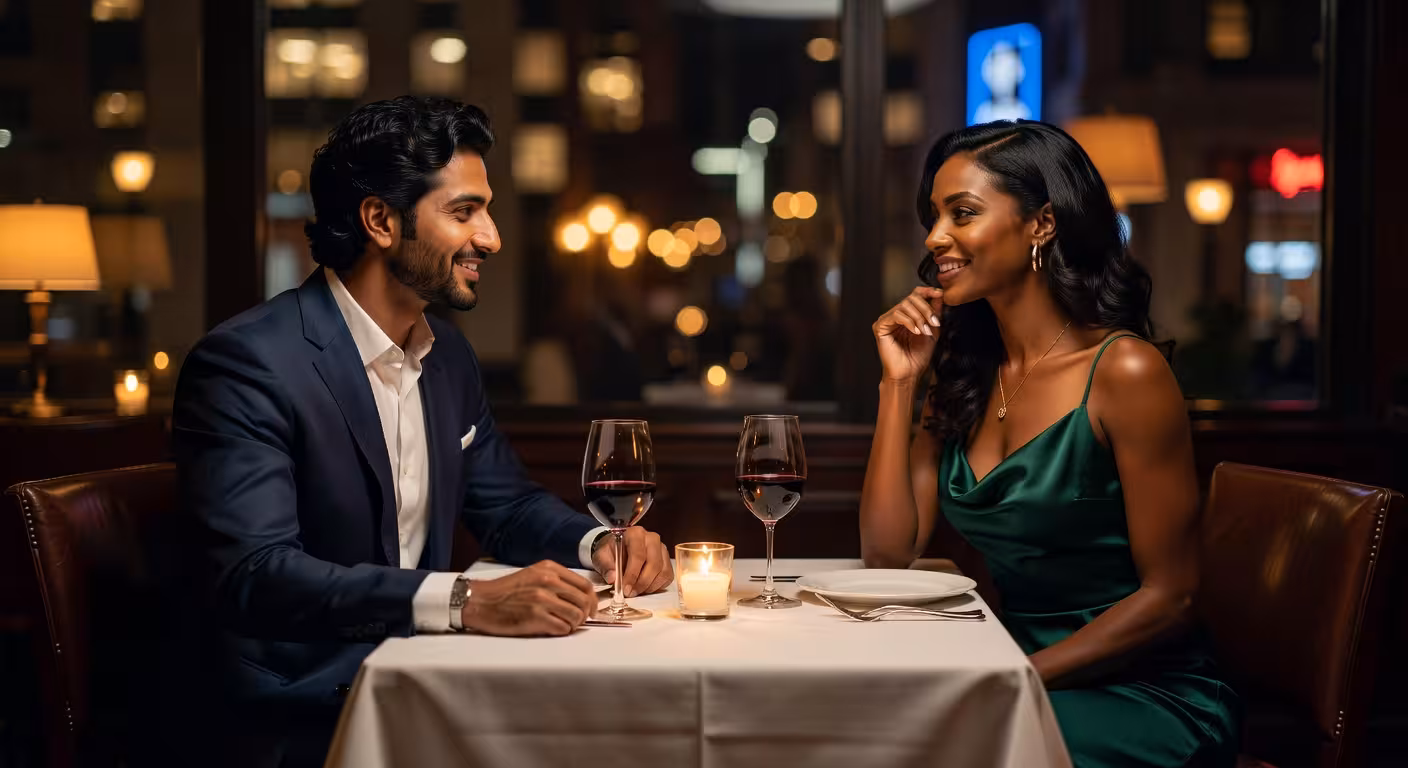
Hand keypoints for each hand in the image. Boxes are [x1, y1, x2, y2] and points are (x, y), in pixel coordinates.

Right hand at [460, 561, 596, 636]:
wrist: (481, 601)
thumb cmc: (505, 591)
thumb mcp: (532, 574)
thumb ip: (556, 580)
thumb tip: (580, 596)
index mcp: (549, 569)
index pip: (584, 585)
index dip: (592, 600)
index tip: (591, 609)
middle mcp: (548, 581)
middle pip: (584, 601)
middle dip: (585, 614)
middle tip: (578, 620)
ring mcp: (542, 600)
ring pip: (576, 616)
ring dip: (574, 624)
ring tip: (563, 624)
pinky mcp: (536, 618)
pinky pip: (563, 628)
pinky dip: (562, 631)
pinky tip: (553, 628)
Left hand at [591, 526, 672, 597]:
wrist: (618, 550)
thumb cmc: (611, 552)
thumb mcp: (602, 556)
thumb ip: (605, 566)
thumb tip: (613, 578)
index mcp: (635, 533)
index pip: (638, 554)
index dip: (632, 574)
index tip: (625, 588)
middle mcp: (652, 539)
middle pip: (654, 563)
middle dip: (642, 582)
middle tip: (630, 593)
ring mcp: (662, 549)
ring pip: (662, 571)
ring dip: (649, 586)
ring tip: (636, 592)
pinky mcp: (667, 560)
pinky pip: (667, 577)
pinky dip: (656, 586)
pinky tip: (644, 588)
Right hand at [873, 285, 943, 383]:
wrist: (909, 373)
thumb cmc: (918, 356)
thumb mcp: (933, 330)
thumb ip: (935, 312)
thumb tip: (939, 295)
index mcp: (907, 314)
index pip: (915, 294)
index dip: (928, 291)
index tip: (940, 294)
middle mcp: (896, 314)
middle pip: (911, 298)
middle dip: (926, 309)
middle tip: (934, 323)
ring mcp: (887, 320)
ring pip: (904, 305)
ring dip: (918, 317)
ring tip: (924, 331)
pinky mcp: (880, 326)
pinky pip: (896, 315)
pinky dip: (908, 322)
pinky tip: (915, 332)